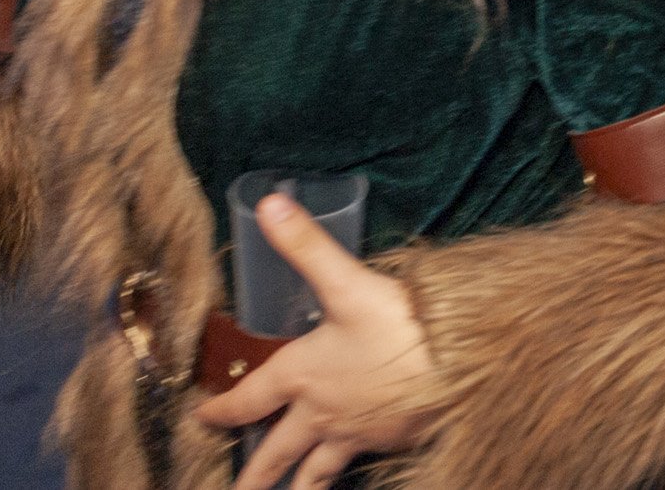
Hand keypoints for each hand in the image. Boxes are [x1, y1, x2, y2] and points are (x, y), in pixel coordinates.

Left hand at [192, 194, 437, 489]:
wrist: (462, 366)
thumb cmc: (401, 327)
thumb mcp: (348, 281)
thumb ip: (306, 245)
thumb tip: (268, 204)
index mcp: (304, 375)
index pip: (250, 399)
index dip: (223, 409)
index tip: (203, 418)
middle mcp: (324, 412)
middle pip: (278, 452)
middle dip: (254, 475)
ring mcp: (359, 433)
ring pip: (319, 471)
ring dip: (300, 486)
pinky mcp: (394, 441)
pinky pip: (363, 463)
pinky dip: (352, 469)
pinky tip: (360, 460)